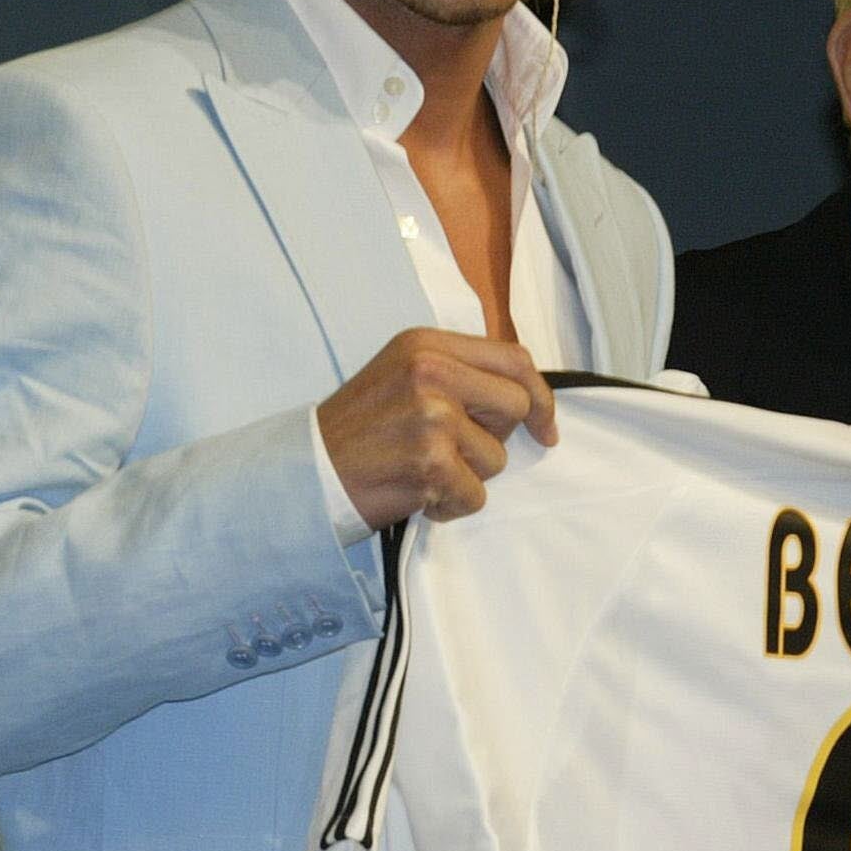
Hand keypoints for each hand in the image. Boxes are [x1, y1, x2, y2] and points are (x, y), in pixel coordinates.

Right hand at [316, 329, 556, 528]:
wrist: (306, 472)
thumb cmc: (359, 431)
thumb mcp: (404, 375)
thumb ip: (460, 375)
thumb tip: (526, 398)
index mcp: (427, 345)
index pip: (514, 360)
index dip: (539, 397)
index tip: (544, 428)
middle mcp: (431, 371)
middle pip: (515, 405)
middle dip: (496, 438)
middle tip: (455, 450)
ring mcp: (432, 415)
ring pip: (497, 457)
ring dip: (467, 475)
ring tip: (421, 469)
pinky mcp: (431, 460)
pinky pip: (476, 495)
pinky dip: (451, 505)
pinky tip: (417, 493)